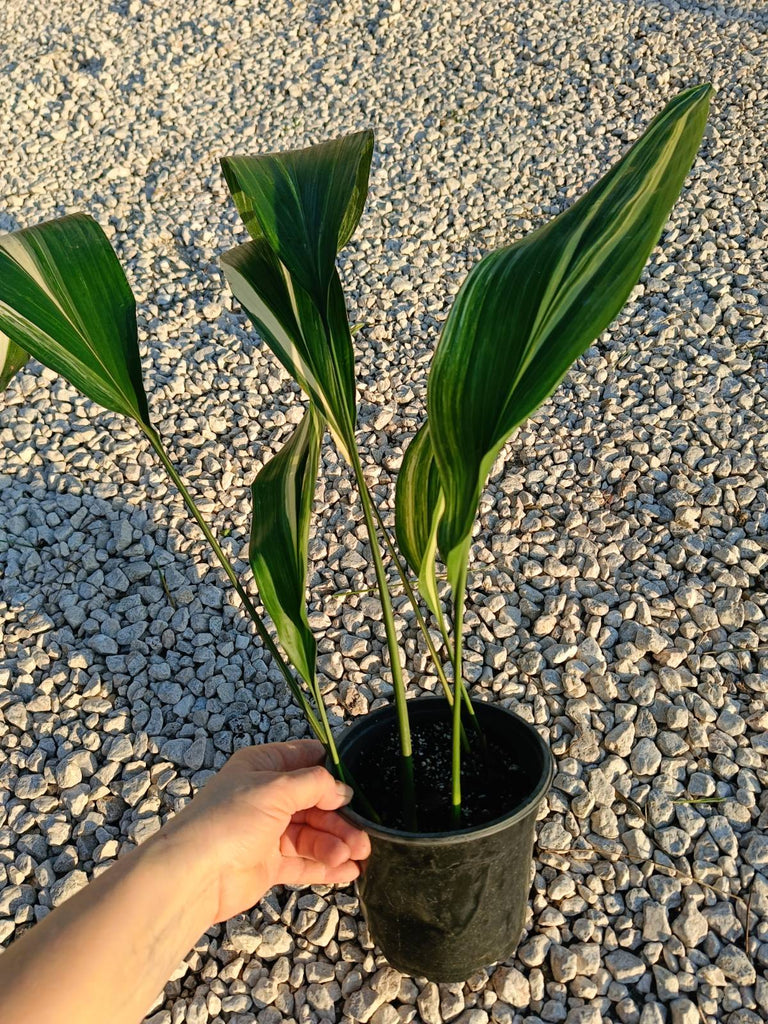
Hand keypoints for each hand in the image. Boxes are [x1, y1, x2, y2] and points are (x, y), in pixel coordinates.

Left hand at [151, 740, 369, 923]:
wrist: (194, 874)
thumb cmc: (231, 819)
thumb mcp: (276, 788)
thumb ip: (314, 784)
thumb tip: (342, 790)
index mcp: (262, 766)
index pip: (304, 759)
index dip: (332, 770)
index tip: (361, 783)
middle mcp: (266, 796)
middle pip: (313, 802)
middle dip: (340, 818)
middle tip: (364, 836)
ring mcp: (267, 832)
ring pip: (311, 834)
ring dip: (336, 843)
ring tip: (357, 855)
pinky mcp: (268, 864)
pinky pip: (303, 862)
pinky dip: (326, 865)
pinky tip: (348, 871)